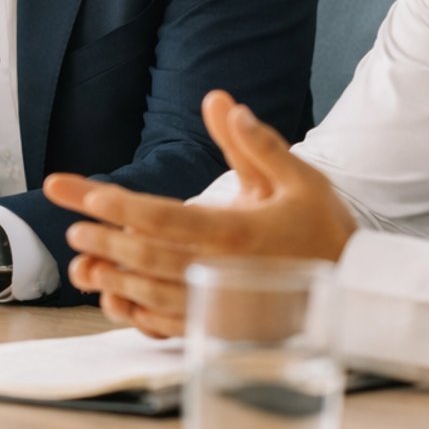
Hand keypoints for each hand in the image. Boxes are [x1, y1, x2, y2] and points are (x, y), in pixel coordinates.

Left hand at [43, 90, 355, 336]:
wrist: (356, 288)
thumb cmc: (321, 228)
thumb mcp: (298, 178)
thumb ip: (255, 143)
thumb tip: (219, 101)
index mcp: (237, 231)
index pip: (164, 218)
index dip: (121, 206)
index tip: (87, 194)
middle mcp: (223, 271)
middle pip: (147, 257)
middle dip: (104, 241)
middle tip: (72, 230)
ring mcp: (220, 305)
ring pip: (151, 296)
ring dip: (111, 280)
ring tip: (80, 264)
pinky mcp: (220, 327)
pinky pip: (168, 326)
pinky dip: (135, 315)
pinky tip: (112, 300)